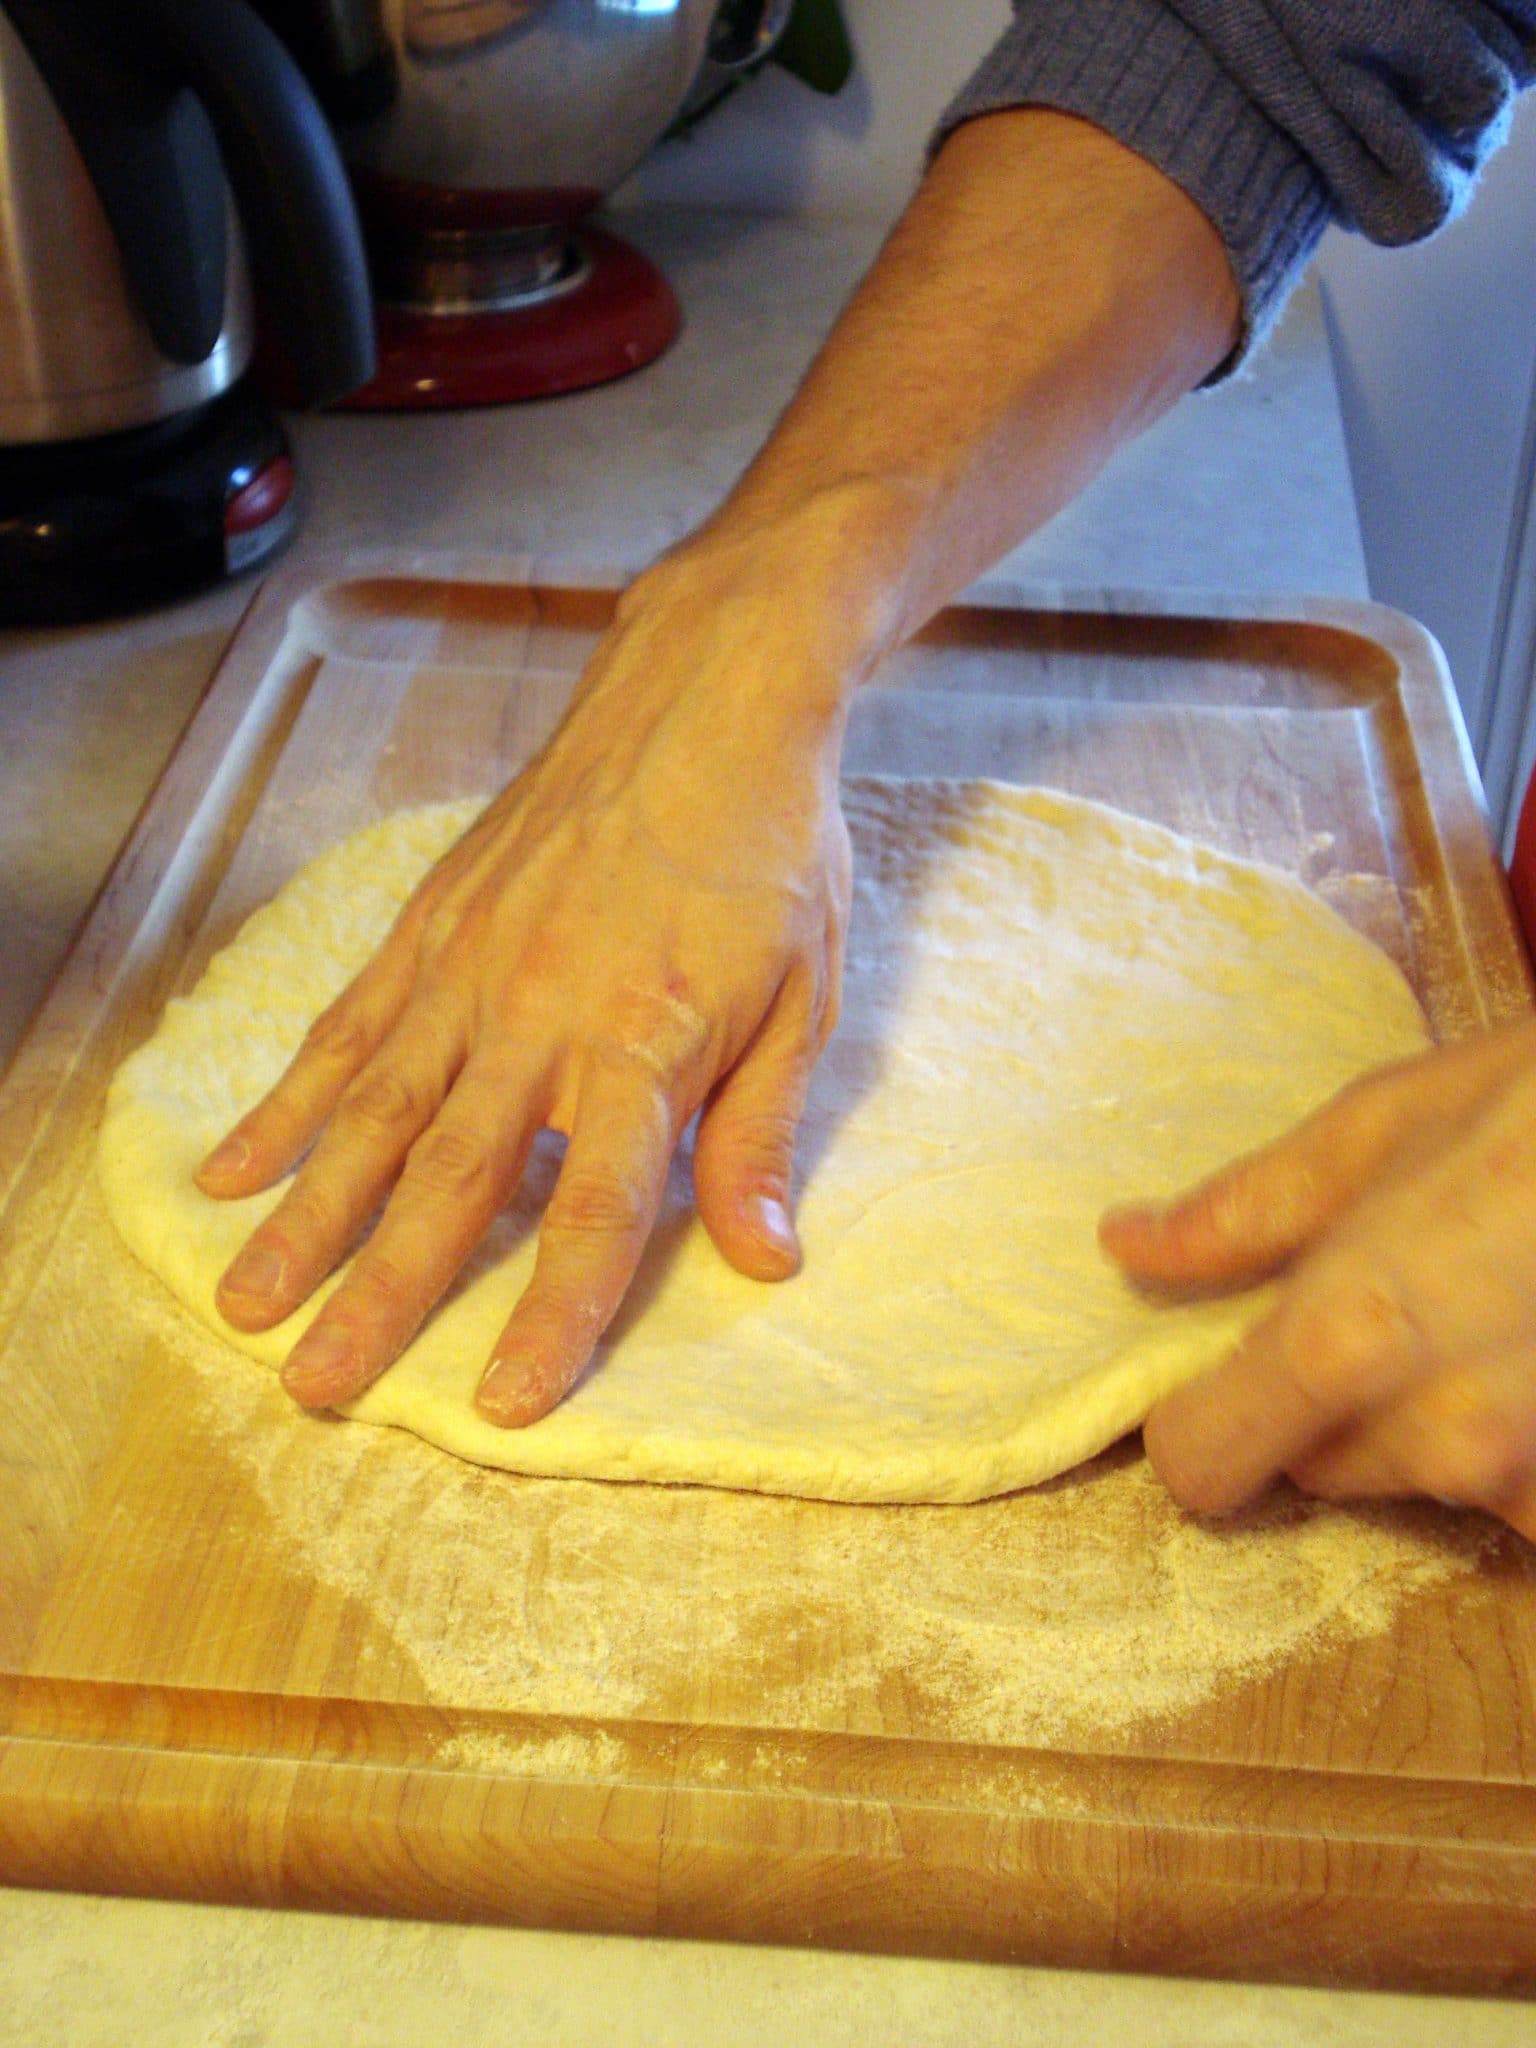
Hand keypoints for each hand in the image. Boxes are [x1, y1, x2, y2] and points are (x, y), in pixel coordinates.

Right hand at [195, 534, 856, 1424]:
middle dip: (380, 1296)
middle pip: (448, 1182)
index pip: (593, 1211)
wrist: (704, 698)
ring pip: (371, 1115)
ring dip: (306, 1217)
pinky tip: (236, 1166)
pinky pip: (345, 1030)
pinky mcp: (428, 927)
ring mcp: (468, 969)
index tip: (506, 1405)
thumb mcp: (801, 999)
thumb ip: (759, 1136)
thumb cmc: (769, 851)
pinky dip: (288, 1103)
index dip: (552, 1316)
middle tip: (316, 1388)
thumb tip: (765, 1259)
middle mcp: (538, 1017)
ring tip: (247, 1303)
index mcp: (645, 1046)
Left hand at [1099, 1020, 1535, 1541]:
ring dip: (1442, 1426)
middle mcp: (1442, 1437)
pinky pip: (1528, 1503)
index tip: (1217, 1382)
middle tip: (1401, 1304)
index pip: (1204, 1466)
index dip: (1196, 1426)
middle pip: (1318, 1469)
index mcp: (1346, 1342)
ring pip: (1430, 1483)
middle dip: (1331, 1405)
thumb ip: (1241, 1213)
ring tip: (1500, 1312)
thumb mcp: (1376, 1128)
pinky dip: (1527, 1447)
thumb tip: (1129, 1247)